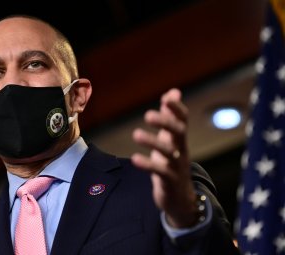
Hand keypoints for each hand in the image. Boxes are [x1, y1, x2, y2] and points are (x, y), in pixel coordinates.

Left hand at [131, 88, 197, 227]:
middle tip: (147, 115)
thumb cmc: (172, 163)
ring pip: (168, 152)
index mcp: (180, 139)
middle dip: (165, 123)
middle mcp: (181, 150)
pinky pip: (160, 171)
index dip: (176, 109)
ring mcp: (177, 166)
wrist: (180, 198)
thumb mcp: (171, 139)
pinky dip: (148, 165)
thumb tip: (173, 91)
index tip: (167, 98)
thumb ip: (170, 116)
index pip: (183, 120)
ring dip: (152, 142)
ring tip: (136, 134)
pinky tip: (135, 159)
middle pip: (178, 133)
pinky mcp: (169, 181)